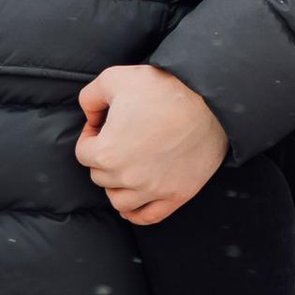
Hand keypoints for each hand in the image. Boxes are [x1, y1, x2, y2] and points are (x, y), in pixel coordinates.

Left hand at [76, 63, 228, 224]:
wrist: (210, 100)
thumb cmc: (164, 88)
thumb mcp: (115, 78)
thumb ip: (90, 97)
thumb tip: (89, 115)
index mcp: (108, 152)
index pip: (83, 154)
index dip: (91, 136)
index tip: (104, 124)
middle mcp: (127, 177)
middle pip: (100, 176)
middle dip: (105, 157)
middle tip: (121, 138)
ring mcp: (153, 189)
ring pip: (119, 201)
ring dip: (117, 186)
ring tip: (127, 167)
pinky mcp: (177, 194)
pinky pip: (148, 216)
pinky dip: (136, 213)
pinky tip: (136, 199)